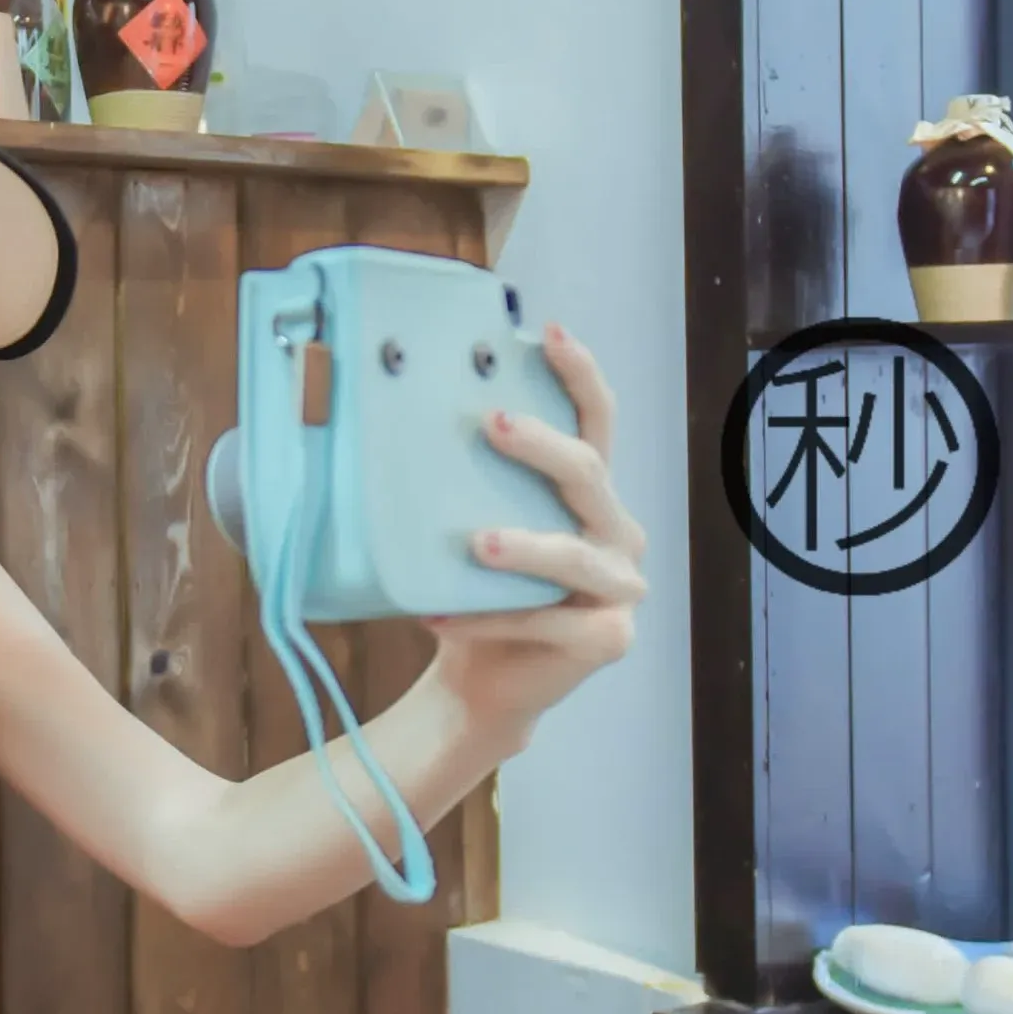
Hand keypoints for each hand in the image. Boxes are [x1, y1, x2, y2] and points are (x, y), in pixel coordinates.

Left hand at [430, 324, 645, 743]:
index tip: (547, 333)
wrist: (480, 680)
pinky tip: (441, 616)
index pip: (596, 420)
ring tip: (474, 544)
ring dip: (522, 547)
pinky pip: (549, 619)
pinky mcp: (609, 637)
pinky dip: (491, 617)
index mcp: (589, 493)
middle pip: (589, 473)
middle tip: (490, 422)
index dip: (578, 374)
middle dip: (541, 445)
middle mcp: (615, 531)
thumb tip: (393, 414)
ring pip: (572, 554)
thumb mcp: (472, 527)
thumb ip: (466, 482)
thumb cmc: (477, 593)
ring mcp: (620, 586)